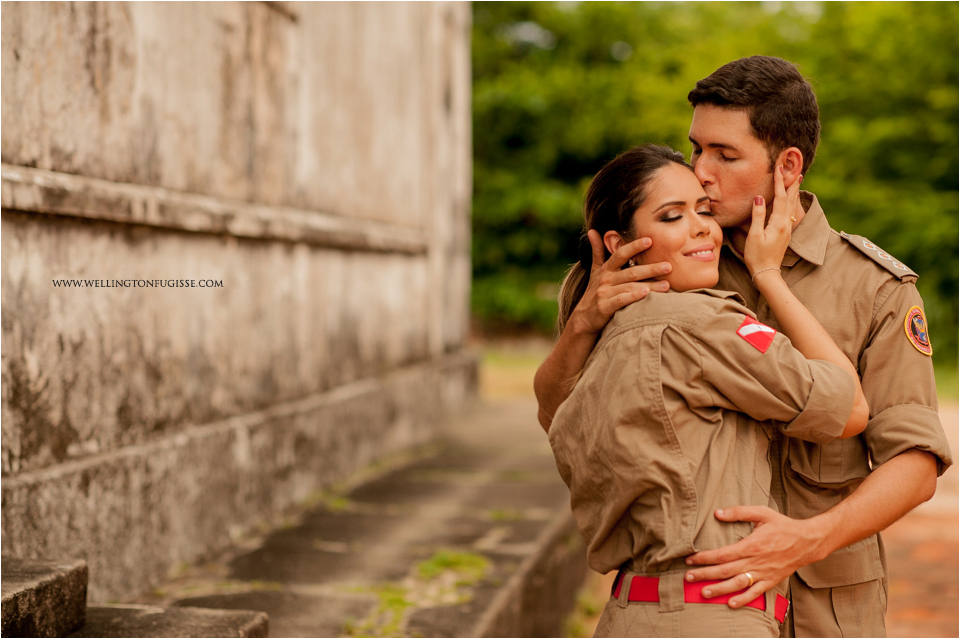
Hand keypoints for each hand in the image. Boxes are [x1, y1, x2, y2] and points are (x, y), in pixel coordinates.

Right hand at [567, 230, 671, 335]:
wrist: (584, 319)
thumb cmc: (594, 292)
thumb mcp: (594, 271)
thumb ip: (597, 251)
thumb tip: (592, 231)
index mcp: (605, 269)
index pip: (620, 254)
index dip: (634, 246)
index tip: (650, 240)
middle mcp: (605, 279)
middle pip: (631, 272)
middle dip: (650, 268)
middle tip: (669, 266)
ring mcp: (604, 293)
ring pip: (630, 287)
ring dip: (649, 285)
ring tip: (667, 285)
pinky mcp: (604, 307)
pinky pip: (621, 300)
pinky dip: (633, 297)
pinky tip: (646, 294)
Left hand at [683, 506, 827, 607]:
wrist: (807, 541)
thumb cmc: (783, 526)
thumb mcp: (762, 513)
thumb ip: (739, 512)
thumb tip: (718, 513)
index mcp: (751, 545)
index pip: (722, 554)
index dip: (704, 558)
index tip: (690, 559)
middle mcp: (755, 562)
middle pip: (725, 571)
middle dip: (705, 575)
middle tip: (688, 578)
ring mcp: (763, 573)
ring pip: (738, 584)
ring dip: (720, 589)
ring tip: (704, 593)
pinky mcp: (771, 581)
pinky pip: (756, 593)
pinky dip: (743, 600)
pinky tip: (731, 604)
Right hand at [743, 166, 800, 279]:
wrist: (767, 272)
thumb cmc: (756, 256)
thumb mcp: (754, 235)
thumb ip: (758, 215)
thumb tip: (760, 197)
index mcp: (778, 223)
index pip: (780, 197)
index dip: (779, 182)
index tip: (779, 168)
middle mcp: (786, 224)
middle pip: (791, 199)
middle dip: (791, 184)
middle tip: (794, 170)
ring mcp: (787, 229)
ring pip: (792, 206)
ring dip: (794, 192)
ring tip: (796, 181)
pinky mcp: (785, 233)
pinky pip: (790, 212)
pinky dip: (791, 202)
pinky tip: (791, 201)